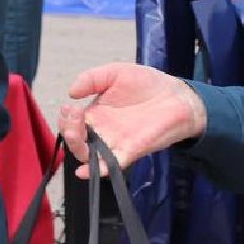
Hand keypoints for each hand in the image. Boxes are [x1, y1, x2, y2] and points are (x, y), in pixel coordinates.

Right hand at [60, 62, 207, 177]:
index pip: (71, 122)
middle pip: (76, 140)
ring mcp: (115, 142)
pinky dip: (95, 170)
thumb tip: (70, 92)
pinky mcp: (130, 151)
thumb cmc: (148, 83)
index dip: (65, 117)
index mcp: (96, 113)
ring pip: (88, 154)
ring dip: (77, 147)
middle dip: (67, 130)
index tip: (69, 107)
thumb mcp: (115, 72)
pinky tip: (83, 171)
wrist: (178, 96)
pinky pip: (110, 165)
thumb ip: (91, 78)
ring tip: (75, 133)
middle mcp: (102, 130)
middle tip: (72, 116)